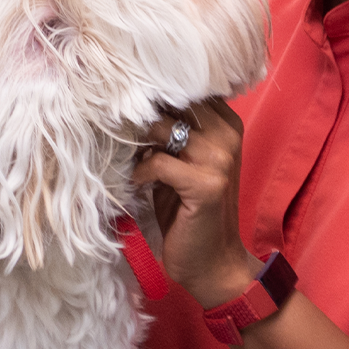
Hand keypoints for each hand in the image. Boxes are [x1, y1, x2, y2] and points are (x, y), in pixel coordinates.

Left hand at [131, 98, 262, 308]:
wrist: (213, 262)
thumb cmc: (191, 212)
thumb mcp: (185, 164)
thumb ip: (173, 133)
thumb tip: (133, 104)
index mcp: (227, 124)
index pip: (188, 87)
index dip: (155, 91)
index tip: (130, 100)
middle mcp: (227, 136)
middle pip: (173, 101)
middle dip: (141, 113)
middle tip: (122, 130)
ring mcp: (220, 159)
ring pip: (163, 127)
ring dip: (138, 142)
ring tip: (133, 159)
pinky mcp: (205, 185)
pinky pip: (158, 162)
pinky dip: (141, 171)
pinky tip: (138, 183)